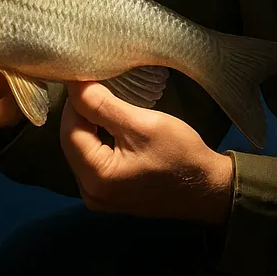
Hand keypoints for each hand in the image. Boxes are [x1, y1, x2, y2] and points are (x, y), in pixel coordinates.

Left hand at [60, 82, 234, 224]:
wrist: (207, 188)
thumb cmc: (180, 155)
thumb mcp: (143, 124)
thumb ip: (104, 106)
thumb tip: (75, 85)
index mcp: (97, 178)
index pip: (69, 131)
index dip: (75, 102)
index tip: (85, 78)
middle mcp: (90, 193)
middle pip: (72, 143)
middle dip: (80, 113)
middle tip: (94, 86)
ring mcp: (98, 197)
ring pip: (81, 151)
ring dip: (88, 126)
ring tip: (102, 100)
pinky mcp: (108, 195)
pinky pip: (92, 161)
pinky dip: (96, 140)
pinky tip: (108, 124)